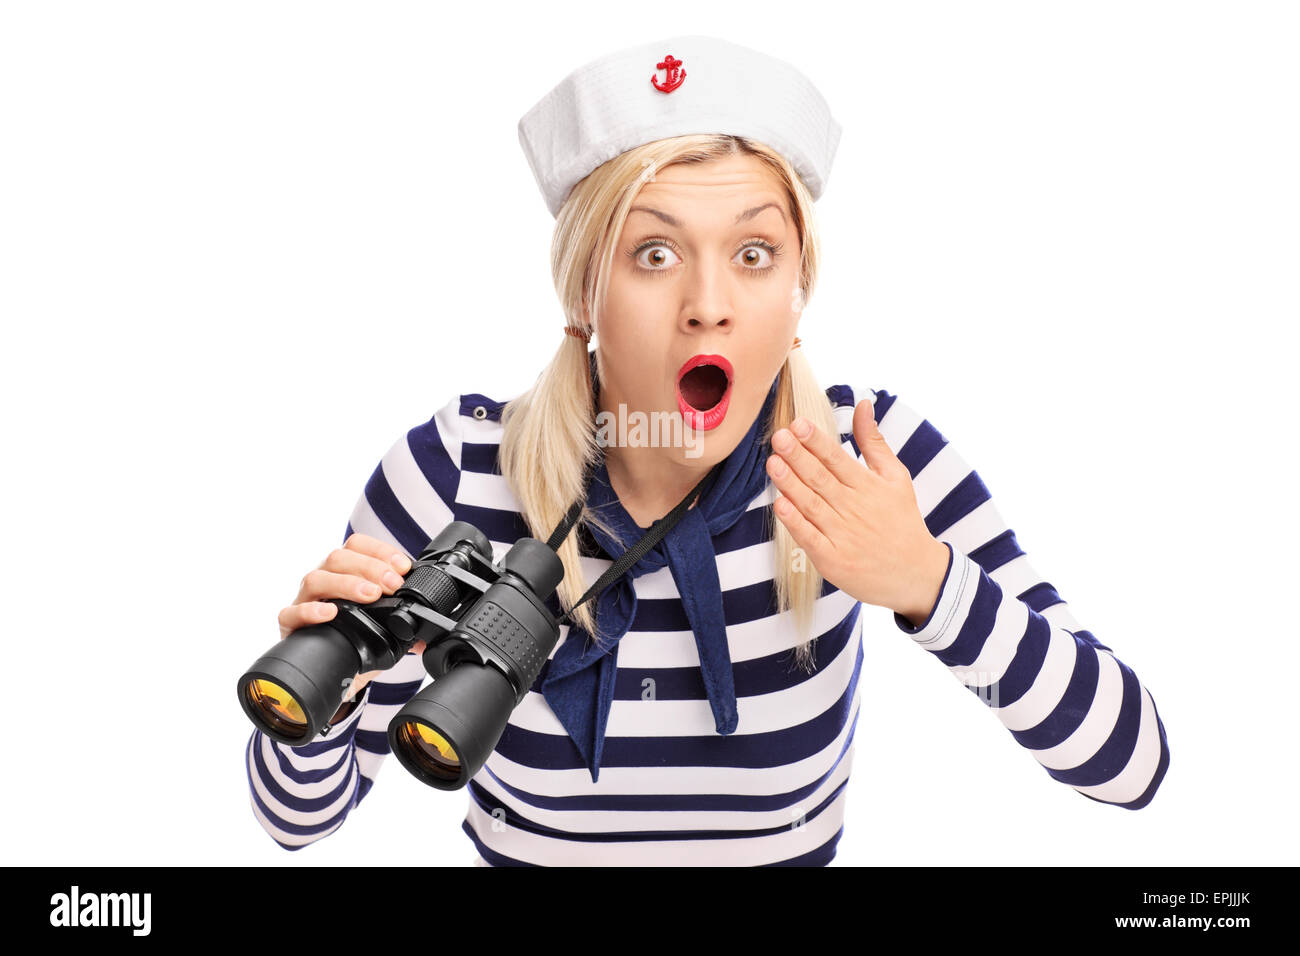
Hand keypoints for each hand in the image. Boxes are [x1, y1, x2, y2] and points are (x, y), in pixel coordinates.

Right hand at [277, 532, 420, 699]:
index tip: (403, 567)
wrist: (331, 675)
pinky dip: (310, 610)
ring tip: (370, 595)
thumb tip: (424, 636)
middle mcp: (324, 582)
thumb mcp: (381, 631)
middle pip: (338, 557)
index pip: (357, 545)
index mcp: (345, 573)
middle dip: (370, 567)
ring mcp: (305, 601)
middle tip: (392, 585)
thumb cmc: (355, 642)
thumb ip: (402, 628)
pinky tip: (330, 612)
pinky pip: (290, 613)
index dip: (381, 550)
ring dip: (347, 583)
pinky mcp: (290, 626)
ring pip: (316, 578)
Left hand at [766, 401, 950, 623]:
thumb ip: (874, 441)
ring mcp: (843, 535)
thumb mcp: (895, 477)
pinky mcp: (834, 559)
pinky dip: (796, 523)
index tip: (797, 423)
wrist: (917, 574)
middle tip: (779, 437)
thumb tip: (863, 403)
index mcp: (868, 486)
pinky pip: (811, 538)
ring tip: (773, 463)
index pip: (837, 458)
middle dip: (799, 457)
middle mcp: (854, 508)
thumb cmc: (902, 521)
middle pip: (821, 479)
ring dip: (791, 484)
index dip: (816, 441)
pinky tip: (780, 505)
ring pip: (812, 505)